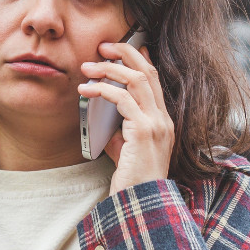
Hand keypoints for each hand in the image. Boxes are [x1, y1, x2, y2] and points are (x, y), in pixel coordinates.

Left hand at [78, 42, 174, 194]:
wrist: (141, 203)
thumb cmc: (132, 180)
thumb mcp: (125, 148)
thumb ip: (119, 129)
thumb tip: (102, 114)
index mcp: (162, 120)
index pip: (154, 79)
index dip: (140, 58)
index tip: (122, 47)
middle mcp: (163, 118)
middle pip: (148, 71)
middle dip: (125, 53)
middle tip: (103, 46)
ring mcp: (156, 123)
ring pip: (136, 80)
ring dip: (109, 68)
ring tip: (88, 66)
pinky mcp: (144, 131)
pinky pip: (122, 99)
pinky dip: (102, 89)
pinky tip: (86, 90)